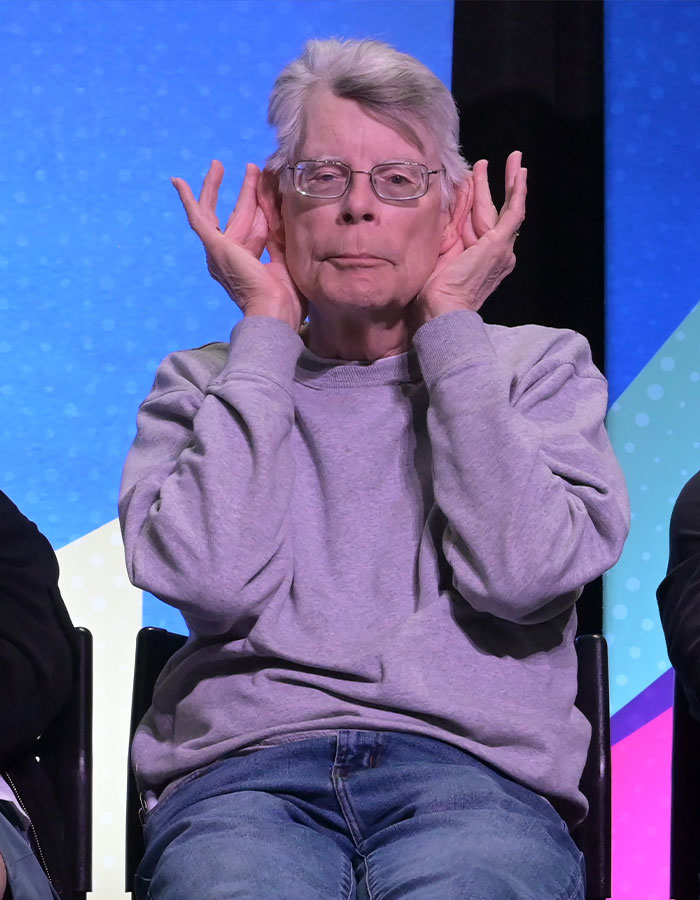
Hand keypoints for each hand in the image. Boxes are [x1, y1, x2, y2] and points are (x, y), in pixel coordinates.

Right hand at [171, 161, 307, 330]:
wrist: (275, 310)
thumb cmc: (286, 297)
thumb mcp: (287, 259)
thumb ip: (280, 237)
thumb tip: (280, 212)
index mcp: (247, 264)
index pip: (256, 229)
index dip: (265, 210)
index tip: (274, 191)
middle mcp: (229, 257)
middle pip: (240, 217)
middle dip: (248, 192)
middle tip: (253, 168)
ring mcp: (219, 252)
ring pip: (216, 213)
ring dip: (217, 188)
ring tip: (218, 164)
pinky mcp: (214, 246)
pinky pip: (198, 218)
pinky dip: (188, 199)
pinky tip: (178, 182)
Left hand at [417, 150, 526, 319]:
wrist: (442, 310)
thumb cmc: (434, 294)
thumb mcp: (438, 255)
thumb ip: (445, 234)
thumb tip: (443, 210)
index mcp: (481, 259)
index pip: (480, 223)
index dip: (477, 200)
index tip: (473, 180)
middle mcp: (496, 254)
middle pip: (495, 212)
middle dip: (499, 186)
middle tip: (504, 162)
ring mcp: (500, 249)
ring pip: (505, 209)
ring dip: (510, 182)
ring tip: (515, 159)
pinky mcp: (499, 245)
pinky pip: (512, 214)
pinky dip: (517, 193)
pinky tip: (520, 175)